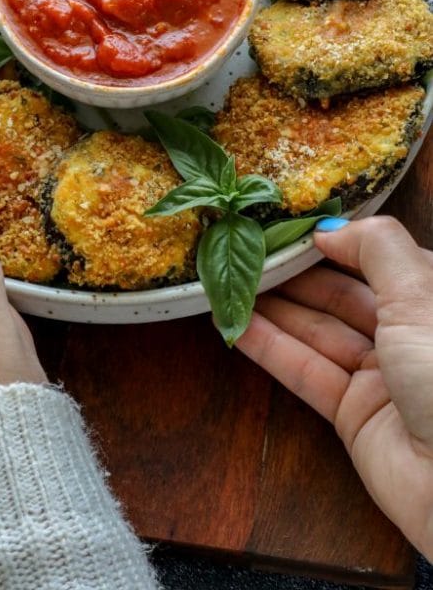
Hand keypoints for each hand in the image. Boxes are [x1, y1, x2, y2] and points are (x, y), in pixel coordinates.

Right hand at [236, 216, 432, 559]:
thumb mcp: (420, 294)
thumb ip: (375, 248)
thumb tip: (329, 228)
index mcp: (432, 299)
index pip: (378, 259)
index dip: (335, 241)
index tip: (288, 225)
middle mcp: (409, 335)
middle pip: (342, 294)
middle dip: (296, 273)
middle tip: (246, 250)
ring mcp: (381, 377)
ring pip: (319, 332)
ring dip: (275, 307)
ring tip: (230, 281)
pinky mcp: (354, 416)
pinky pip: (306, 373)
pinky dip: (270, 348)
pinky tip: (236, 325)